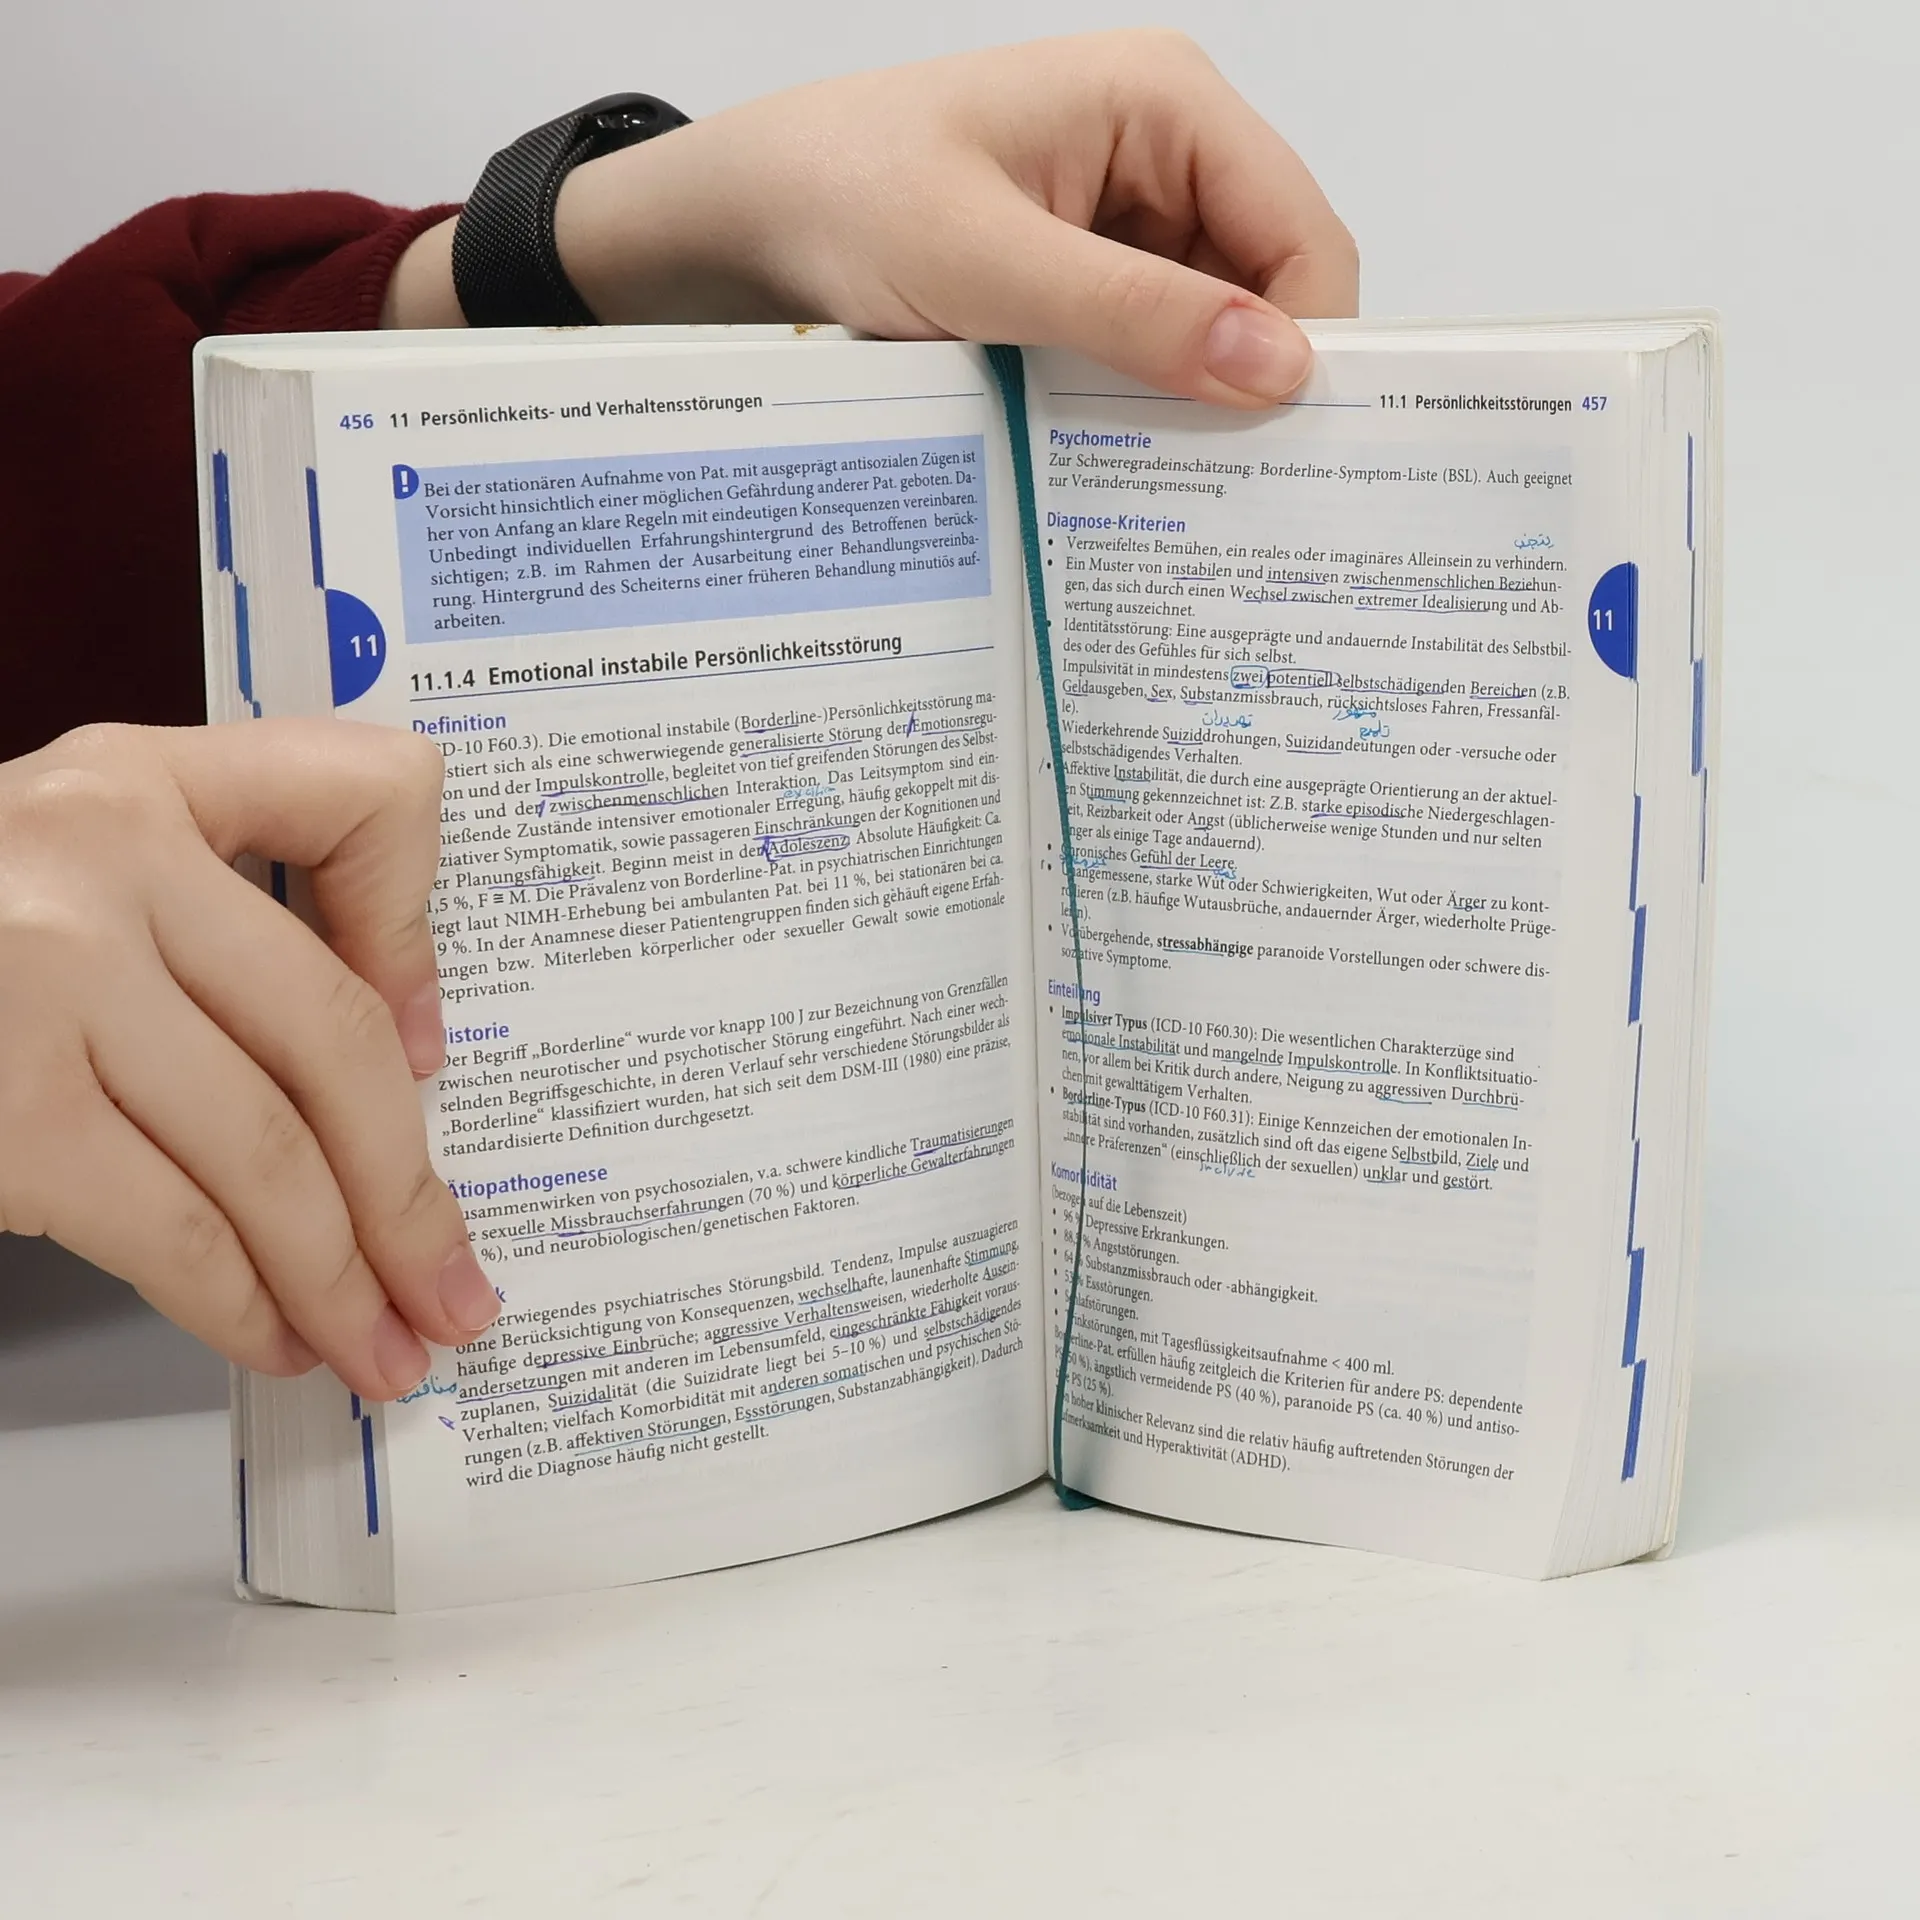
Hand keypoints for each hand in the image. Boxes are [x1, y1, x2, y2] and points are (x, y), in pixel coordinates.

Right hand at [0, 721, 496, 1398]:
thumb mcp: (63, 879)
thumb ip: (200, 926)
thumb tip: (382, 1073)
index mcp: (137, 782)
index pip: (363, 794)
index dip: (422, 930)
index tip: (432, 1051)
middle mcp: (102, 857)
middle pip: (334, 1039)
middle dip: (410, 1195)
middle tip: (452, 1287)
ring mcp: (50, 978)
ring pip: (269, 1152)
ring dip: (343, 1277)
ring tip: (382, 1346)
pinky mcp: (3, 1113)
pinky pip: (175, 1226)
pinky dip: (241, 1302)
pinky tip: (274, 1336)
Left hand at [385, 31, 1356, 404]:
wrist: (738, 221)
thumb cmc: (842, 199)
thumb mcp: (988, 264)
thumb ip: (1134, 316)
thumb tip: (1279, 372)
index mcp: (1166, 101)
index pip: (1304, 236)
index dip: (1310, 347)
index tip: (1286, 459)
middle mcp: (1164, 150)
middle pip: (1268, 286)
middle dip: (1250, 383)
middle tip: (1228, 500)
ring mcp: (1126, 216)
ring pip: (1211, 329)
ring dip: (1190, 404)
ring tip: (1165, 491)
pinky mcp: (1085, 274)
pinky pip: (1147, 346)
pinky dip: (1138, 404)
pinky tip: (1114, 458)